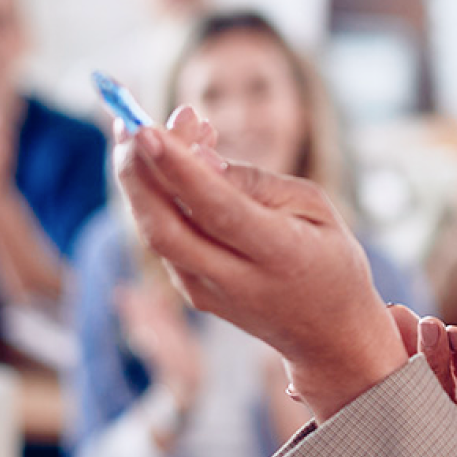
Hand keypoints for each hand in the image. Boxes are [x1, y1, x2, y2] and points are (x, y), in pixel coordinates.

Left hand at [115, 108, 410, 420]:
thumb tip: (198, 157)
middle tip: (127, 121)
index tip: (144, 129)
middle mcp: (236, 280)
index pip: (215, 209)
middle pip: (165, 228)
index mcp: (280, 255)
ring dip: (143, 178)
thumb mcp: (315, 208)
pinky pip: (164, 238)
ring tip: (159, 128)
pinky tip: (174, 161)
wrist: (328, 336)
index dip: (176, 169)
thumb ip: (257, 183)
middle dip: (135, 172)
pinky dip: (157, 196)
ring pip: (155, 232)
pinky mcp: (192, 293)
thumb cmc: (329, 258)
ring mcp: (207, 293)